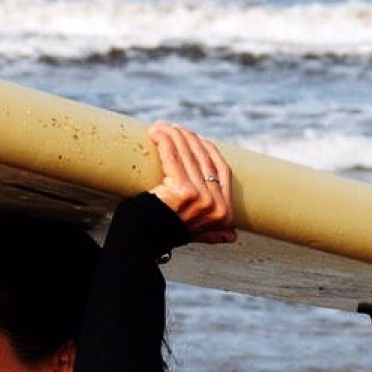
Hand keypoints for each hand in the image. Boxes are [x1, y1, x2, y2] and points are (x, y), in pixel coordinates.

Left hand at [147, 122, 235, 244]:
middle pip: (204, 159)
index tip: (194, 137)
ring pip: (187, 155)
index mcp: (224, 214)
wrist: (141, 244)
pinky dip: (164, 140)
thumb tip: (231, 237)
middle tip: (172, 128)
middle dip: (187, 138)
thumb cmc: (163, 235)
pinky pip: (173, 157)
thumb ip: (214, 234)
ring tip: (160, 127)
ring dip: (173, 135)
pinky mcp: (183, 191)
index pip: (222, 171)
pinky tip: (156, 132)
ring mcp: (201, 199)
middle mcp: (217, 206)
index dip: (208, 150)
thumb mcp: (196, 234)